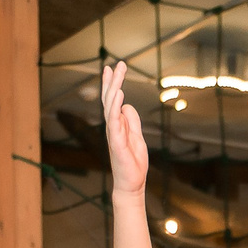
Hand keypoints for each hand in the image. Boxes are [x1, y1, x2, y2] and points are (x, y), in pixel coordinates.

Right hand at [100, 61, 149, 195]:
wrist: (132, 184)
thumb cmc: (133, 163)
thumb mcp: (137, 136)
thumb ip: (132, 121)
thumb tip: (127, 105)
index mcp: (117, 124)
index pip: (112, 100)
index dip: (112, 84)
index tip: (112, 68)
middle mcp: (112, 127)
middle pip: (110, 99)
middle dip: (113, 81)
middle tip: (117, 64)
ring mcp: (113, 134)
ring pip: (110, 107)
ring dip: (113, 88)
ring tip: (116, 72)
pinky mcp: (117, 143)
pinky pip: (114, 122)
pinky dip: (116, 107)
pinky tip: (119, 95)